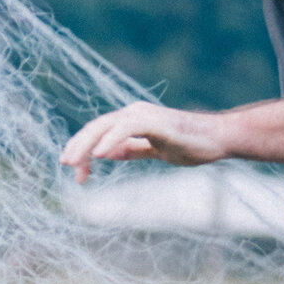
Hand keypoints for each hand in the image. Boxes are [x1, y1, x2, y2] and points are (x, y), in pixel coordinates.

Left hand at [58, 102, 229, 182]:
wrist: (219, 139)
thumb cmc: (191, 143)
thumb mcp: (153, 149)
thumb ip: (131, 149)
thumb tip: (108, 153)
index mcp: (132, 120)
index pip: (98, 132)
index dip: (82, 149)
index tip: (74, 171)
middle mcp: (134, 112)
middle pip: (96, 127)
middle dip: (77, 146)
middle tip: (64, 165)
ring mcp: (144, 115)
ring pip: (106, 125)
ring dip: (87, 144)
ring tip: (75, 163)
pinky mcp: (155, 121)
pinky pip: (127, 128)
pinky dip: (111, 140)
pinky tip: (101, 154)